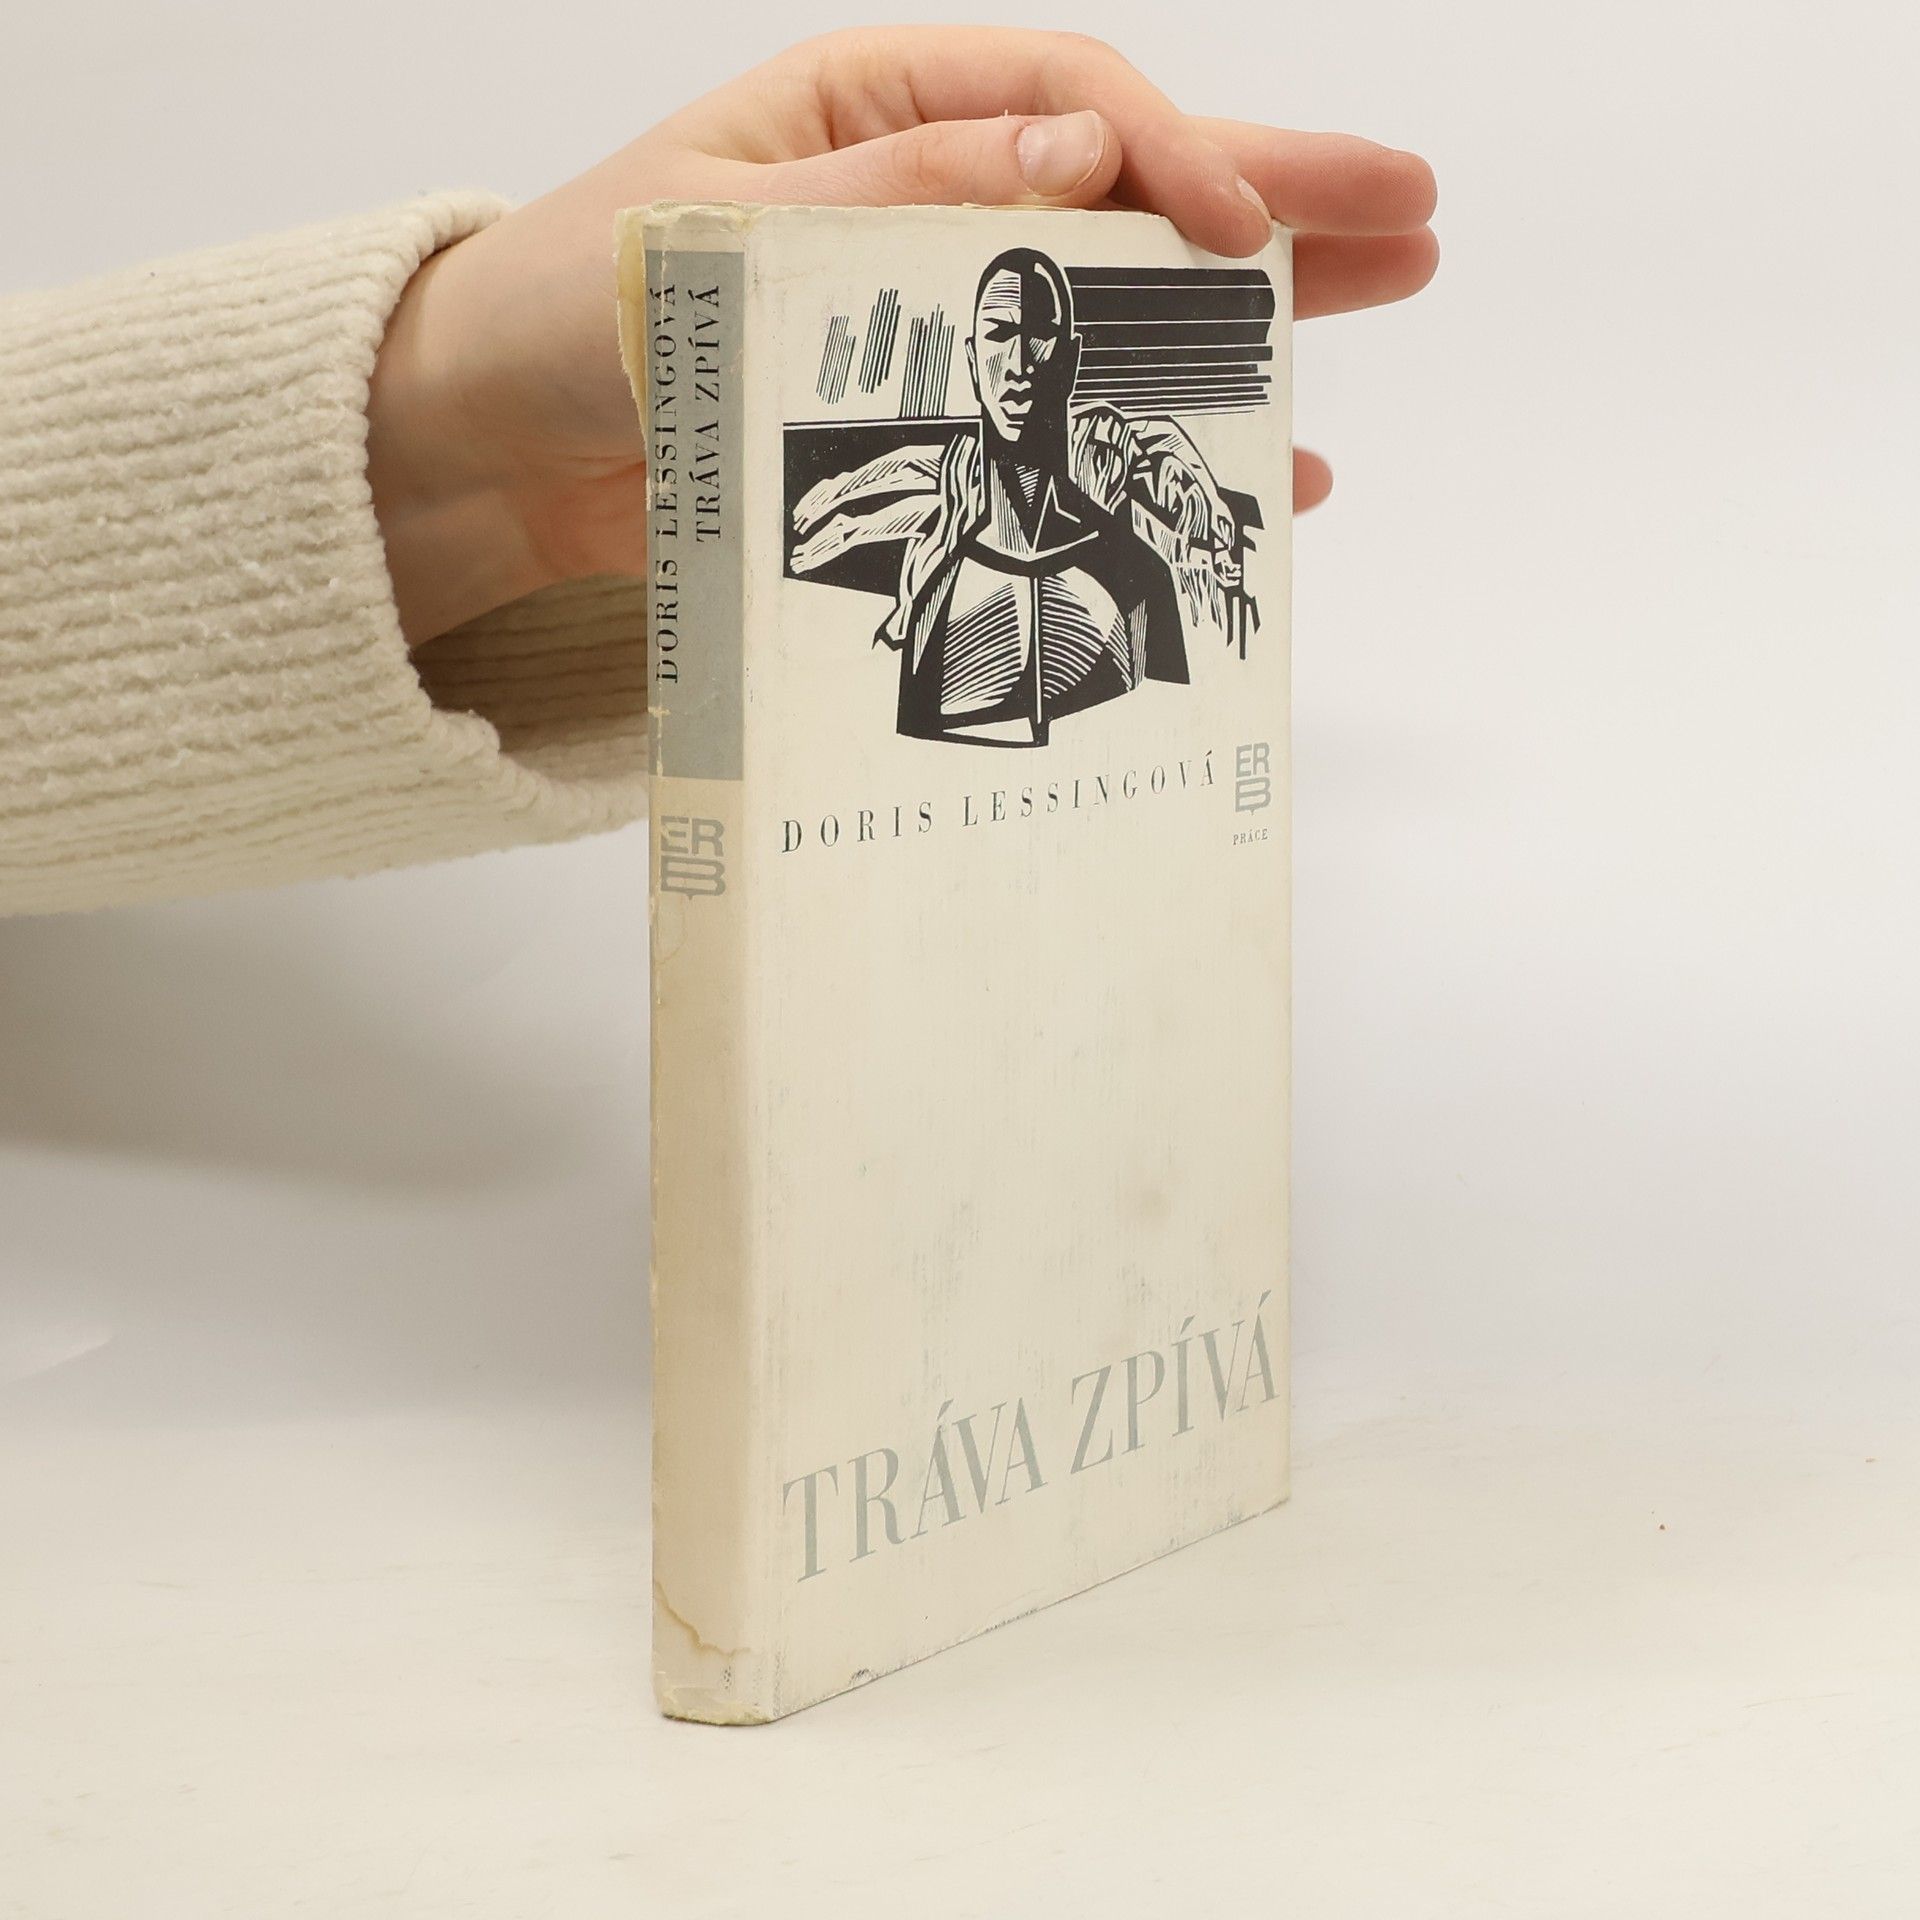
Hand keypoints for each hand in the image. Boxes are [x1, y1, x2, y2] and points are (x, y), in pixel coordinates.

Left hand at [367, 27, 1437, 644]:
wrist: (499, 447)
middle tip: (1413, 210)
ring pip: (1125, 296)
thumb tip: (1077, 155)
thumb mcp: (716, 228)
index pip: (1064, 105)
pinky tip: (1256, 458)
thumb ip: (895, 195)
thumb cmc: (572, 310)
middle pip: (1133, 183)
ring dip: (1254, 304)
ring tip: (1383, 291)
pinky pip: (1073, 412)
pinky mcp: (934, 419)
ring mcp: (940, 314)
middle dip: (1275, 195)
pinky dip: (1159, 430)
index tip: (1246, 226)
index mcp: (875, 108)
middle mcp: (929, 199)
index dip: (1169, 154)